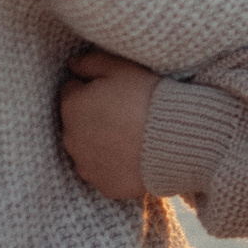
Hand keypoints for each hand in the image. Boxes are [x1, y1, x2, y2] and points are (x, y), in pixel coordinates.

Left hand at [58, 49, 157, 201]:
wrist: (176, 138)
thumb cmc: (147, 97)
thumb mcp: (120, 67)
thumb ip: (89, 62)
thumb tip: (72, 64)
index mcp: (72, 106)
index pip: (72, 92)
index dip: (92, 89)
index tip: (113, 92)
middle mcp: (71, 138)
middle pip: (77, 123)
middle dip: (93, 117)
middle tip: (123, 113)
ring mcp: (86, 165)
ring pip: (87, 149)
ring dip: (100, 143)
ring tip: (129, 135)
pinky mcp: (103, 186)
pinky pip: (103, 172)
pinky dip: (113, 165)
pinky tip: (132, 156)